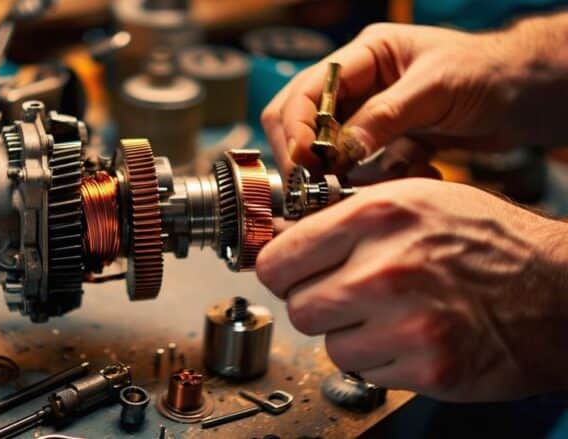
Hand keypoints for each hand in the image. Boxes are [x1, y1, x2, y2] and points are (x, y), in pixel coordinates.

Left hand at [256, 178, 567, 400]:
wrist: (558, 290)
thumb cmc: (487, 240)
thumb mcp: (414, 200)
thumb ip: (345, 218)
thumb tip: (284, 238)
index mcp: (377, 216)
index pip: (278, 259)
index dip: (279, 269)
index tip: (286, 274)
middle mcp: (386, 268)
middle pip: (298, 307)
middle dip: (317, 303)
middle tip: (346, 295)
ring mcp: (407, 322)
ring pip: (329, 345)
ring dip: (351, 335)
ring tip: (389, 314)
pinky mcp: (427, 367)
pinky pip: (366, 372)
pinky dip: (381, 360)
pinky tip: (412, 335)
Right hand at [261, 15, 567, 177]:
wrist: (526, 94)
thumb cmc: (487, 73)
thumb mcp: (435, 87)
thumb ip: (384, 116)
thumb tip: (340, 150)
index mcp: (363, 56)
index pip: (306, 91)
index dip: (296, 127)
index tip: (303, 162)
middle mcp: (358, 85)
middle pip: (302, 121)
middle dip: (305, 155)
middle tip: (315, 186)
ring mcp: (368, 115)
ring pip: (328, 151)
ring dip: (341, 173)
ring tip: (362, 185)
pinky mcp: (384, 143)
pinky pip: (362, 169)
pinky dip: (377, 180)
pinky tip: (413, 171)